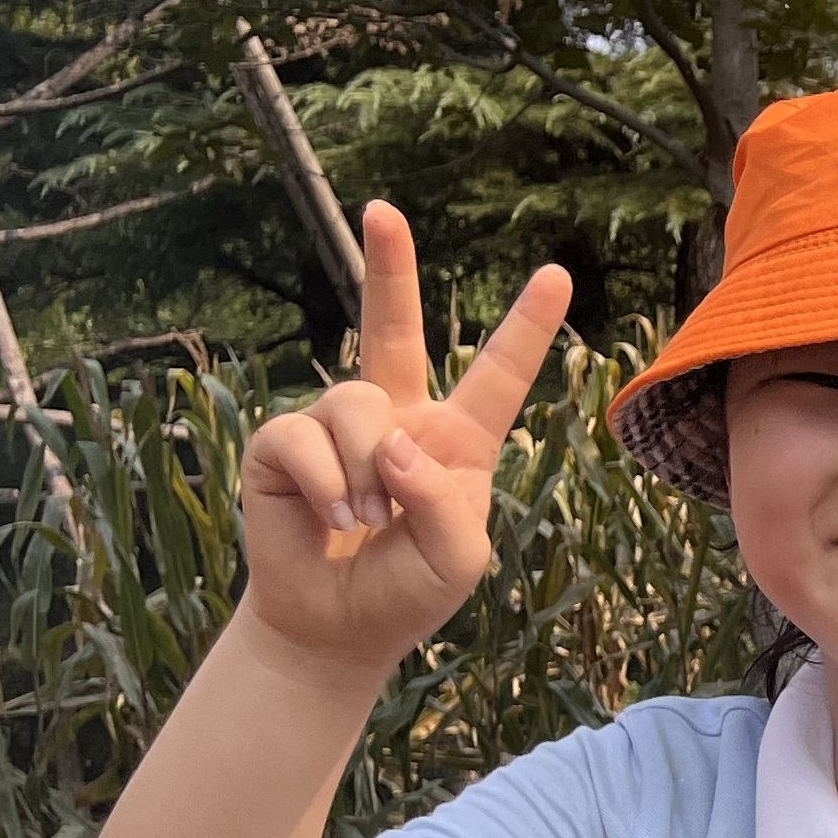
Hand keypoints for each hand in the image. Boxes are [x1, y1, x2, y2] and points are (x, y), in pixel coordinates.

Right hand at [235, 202, 569, 677]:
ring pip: (356, 403)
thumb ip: (445, 501)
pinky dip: (325, 483)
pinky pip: (303, 436)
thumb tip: (393, 440)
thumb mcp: (458, 559)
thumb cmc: (408, 590)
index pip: (497, 375)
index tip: (556, 274)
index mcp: (457, 440)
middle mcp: (397, 418)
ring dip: (367, 470)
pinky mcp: (282, 444)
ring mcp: (336, 425)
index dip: (526, 326)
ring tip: (368, 519)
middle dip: (389, 266)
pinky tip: (329, 517)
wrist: (337, 626)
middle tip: (383, 210)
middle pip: (391, 327)